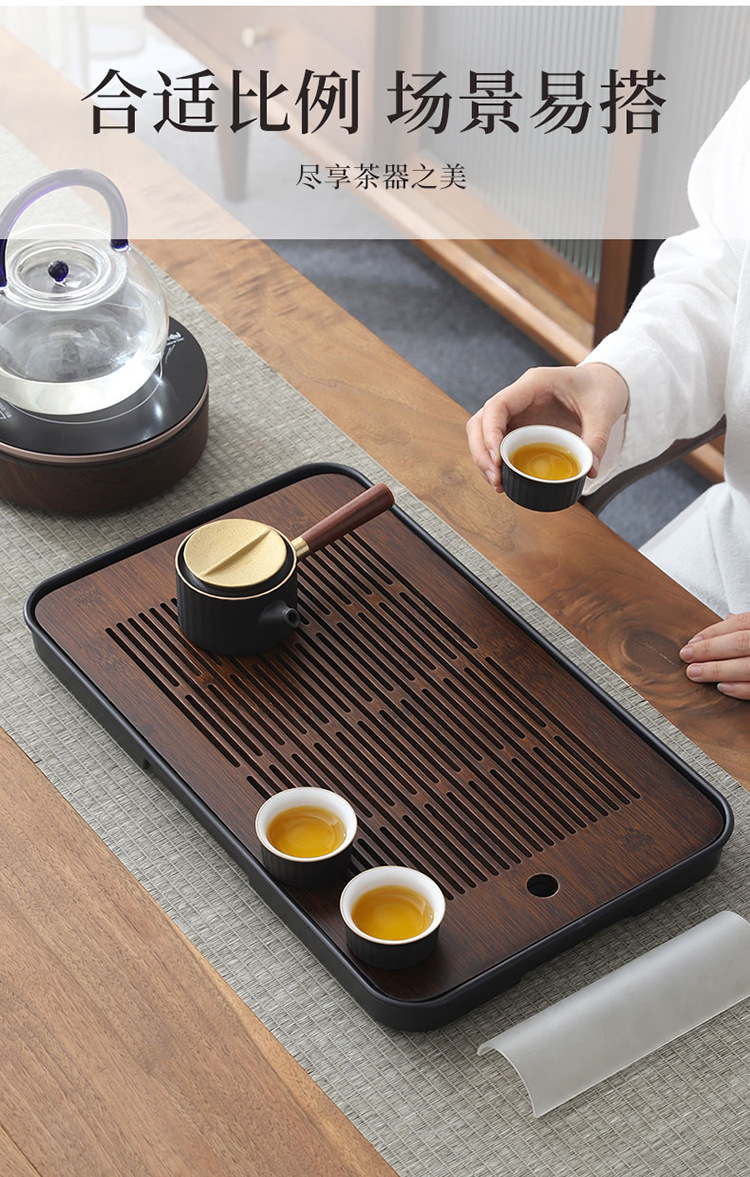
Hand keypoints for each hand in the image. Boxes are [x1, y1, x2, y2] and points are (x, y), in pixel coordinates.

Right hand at [466, 362, 628, 489]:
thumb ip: (597, 439)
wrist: (602, 385)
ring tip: (498, 484)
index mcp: (534, 384)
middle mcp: (518, 397)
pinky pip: (497, 442)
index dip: (490, 433)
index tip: (496, 460)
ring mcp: (516, 412)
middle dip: (482, 452)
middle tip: (495, 479)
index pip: (498, 406)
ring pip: (482, 433)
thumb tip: (590, 470)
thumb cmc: (600, 389)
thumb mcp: (604, 412)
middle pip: (481, 421)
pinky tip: (503, 480)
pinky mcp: (519, 426)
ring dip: (484, 459)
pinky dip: (495, 461)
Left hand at [680, 614, 749, 698]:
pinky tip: (720, 687)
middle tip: (685, 656)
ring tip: (694, 673)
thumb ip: (747, 627)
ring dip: (717, 670)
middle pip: (740, 643)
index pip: (740, 623)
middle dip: (709, 649)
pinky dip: (739, 688)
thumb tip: (727, 618)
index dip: (714, 632)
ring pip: (747, 667)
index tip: (691, 641)